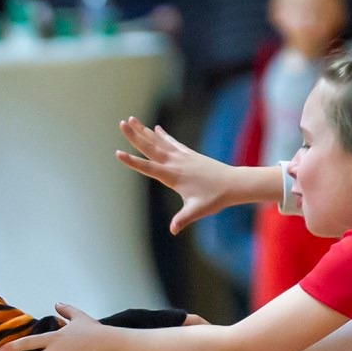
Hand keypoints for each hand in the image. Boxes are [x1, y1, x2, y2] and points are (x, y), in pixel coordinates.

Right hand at [117, 117, 237, 234]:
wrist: (233, 183)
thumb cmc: (214, 198)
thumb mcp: (197, 211)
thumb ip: (183, 220)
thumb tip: (173, 231)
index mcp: (173, 176)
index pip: (147, 168)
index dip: (132, 161)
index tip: (118, 153)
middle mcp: (175, 163)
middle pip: (150, 147)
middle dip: (134, 136)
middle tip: (122, 123)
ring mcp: (182, 156)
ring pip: (159, 141)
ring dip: (144, 130)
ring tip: (132, 119)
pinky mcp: (189, 154)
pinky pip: (172, 142)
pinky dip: (163, 135)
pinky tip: (156, 128)